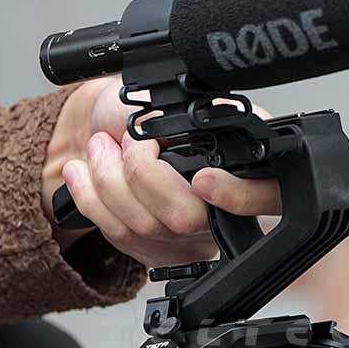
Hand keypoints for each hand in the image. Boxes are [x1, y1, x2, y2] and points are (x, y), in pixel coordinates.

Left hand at [42, 77, 282, 266]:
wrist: (112, 120)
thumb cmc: (153, 107)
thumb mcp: (185, 95)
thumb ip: (210, 108)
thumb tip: (215, 116)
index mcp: (249, 170)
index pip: (265, 196)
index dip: (237, 195)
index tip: (204, 180)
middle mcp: (224, 213)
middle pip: (188, 219)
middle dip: (143, 174)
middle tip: (129, 141)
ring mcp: (188, 239)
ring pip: (146, 227)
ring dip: (108, 179)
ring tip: (100, 146)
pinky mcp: (155, 252)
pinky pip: (119, 235)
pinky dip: (91, 198)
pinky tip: (83, 173)